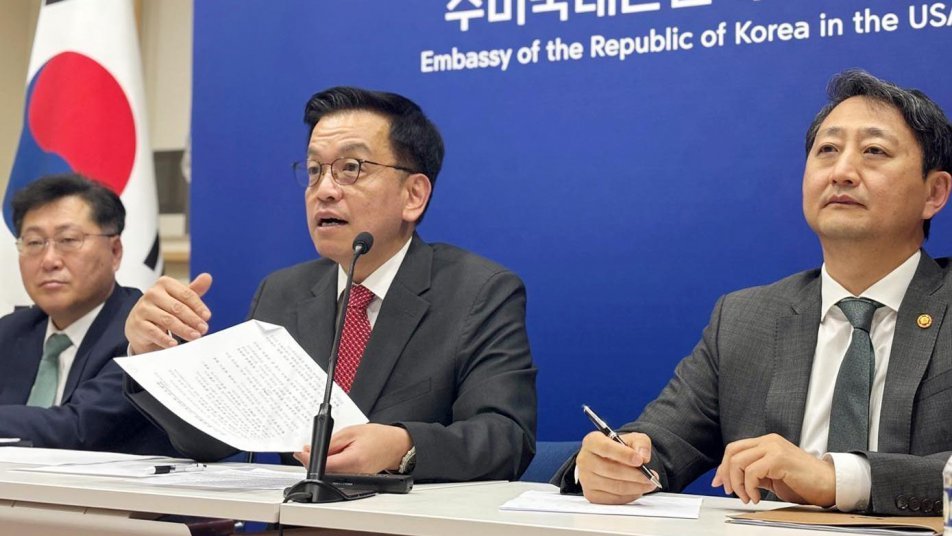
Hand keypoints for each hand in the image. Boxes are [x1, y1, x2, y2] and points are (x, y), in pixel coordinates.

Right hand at [125, 274, 212, 353]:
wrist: (140, 324)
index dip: (198, 306)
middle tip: (203, 329)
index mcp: (165, 283)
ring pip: (167, 320)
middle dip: (193, 319)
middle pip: (177, 307)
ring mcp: (143, 308)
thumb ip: (193, 290)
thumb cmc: (163, 309)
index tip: (207, 316)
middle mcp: (152, 293)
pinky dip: (164, 339)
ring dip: (183, 329)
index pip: (186, 294)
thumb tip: (207, 277)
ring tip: (195, 337)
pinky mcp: (137, 323)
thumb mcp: (178, 299)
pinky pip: (153, 332)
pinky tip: (174, 344)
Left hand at [293, 424, 412, 473]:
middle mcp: (353, 474)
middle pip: (324, 472)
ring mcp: (354, 479)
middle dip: (314, 460)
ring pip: (329, 475)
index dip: (308, 459)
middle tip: (310, 448)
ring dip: (322, 463)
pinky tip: (335, 456)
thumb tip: (311, 450)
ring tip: (328, 449)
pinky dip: (331, 466)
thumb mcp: (350, 432)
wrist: (395, 445)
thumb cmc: (378, 436)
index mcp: (353, 460)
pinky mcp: (354, 480)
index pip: (323, 465)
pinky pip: (336, 475)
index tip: (300, 452)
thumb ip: (330, 442)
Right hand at [577, 431, 658, 504]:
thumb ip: (641, 443)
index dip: (623, 455)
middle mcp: (584, 460)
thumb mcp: (633, 439)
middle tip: (651, 476)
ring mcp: (586, 479)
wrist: (610, 461)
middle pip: (611, 470)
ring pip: (614, 486)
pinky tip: (637, 489)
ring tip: (649, 483)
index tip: (640, 460)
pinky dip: (629, 495)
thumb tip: (643, 456)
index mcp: (592, 441)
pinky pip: (614, 498)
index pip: (605, 448)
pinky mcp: (591, 494)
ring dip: (635, 487)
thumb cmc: (620, 449)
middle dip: (635, 475)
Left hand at [711, 433, 834, 505]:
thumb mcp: (772, 476)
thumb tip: (732, 480)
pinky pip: (751, 472)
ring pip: (738, 462)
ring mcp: (773, 448)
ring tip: (748, 497)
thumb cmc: (804, 482)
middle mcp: (768, 441)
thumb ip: (754, 473)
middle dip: (726, 474)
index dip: (723, 466)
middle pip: (732, 452)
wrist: (829, 484)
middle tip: (730, 491)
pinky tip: (757, 497)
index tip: (719, 482)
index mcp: (766, 442)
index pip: (735, 449)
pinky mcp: (778, 458)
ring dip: (737, 484)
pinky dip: (749, 487)